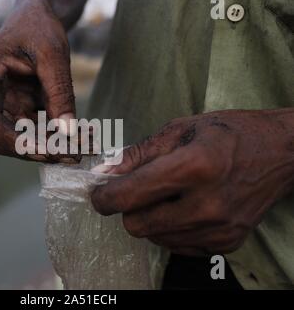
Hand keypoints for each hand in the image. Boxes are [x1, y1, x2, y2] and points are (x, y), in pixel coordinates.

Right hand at [0, 0, 77, 162]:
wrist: (39, 14)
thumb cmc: (40, 25)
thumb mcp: (53, 55)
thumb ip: (60, 93)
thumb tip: (69, 133)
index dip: (11, 140)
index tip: (42, 151)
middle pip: (0, 133)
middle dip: (33, 148)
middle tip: (69, 156)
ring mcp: (1, 98)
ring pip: (19, 134)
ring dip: (47, 145)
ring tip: (79, 150)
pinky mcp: (17, 103)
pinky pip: (33, 126)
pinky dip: (54, 134)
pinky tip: (78, 137)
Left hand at [91, 110, 293, 255]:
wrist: (281, 154)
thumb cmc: (229, 134)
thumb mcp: (181, 128)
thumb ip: (139, 153)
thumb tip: (104, 173)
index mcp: (195, 166)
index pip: (131, 195)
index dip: (104, 197)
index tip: (98, 194)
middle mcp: (208, 204)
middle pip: (137, 225)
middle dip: (129, 208)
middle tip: (140, 189)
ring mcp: (219, 228)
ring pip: (154, 237)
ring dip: (151, 217)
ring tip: (171, 193)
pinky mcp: (226, 243)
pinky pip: (176, 245)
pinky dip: (171, 228)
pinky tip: (187, 206)